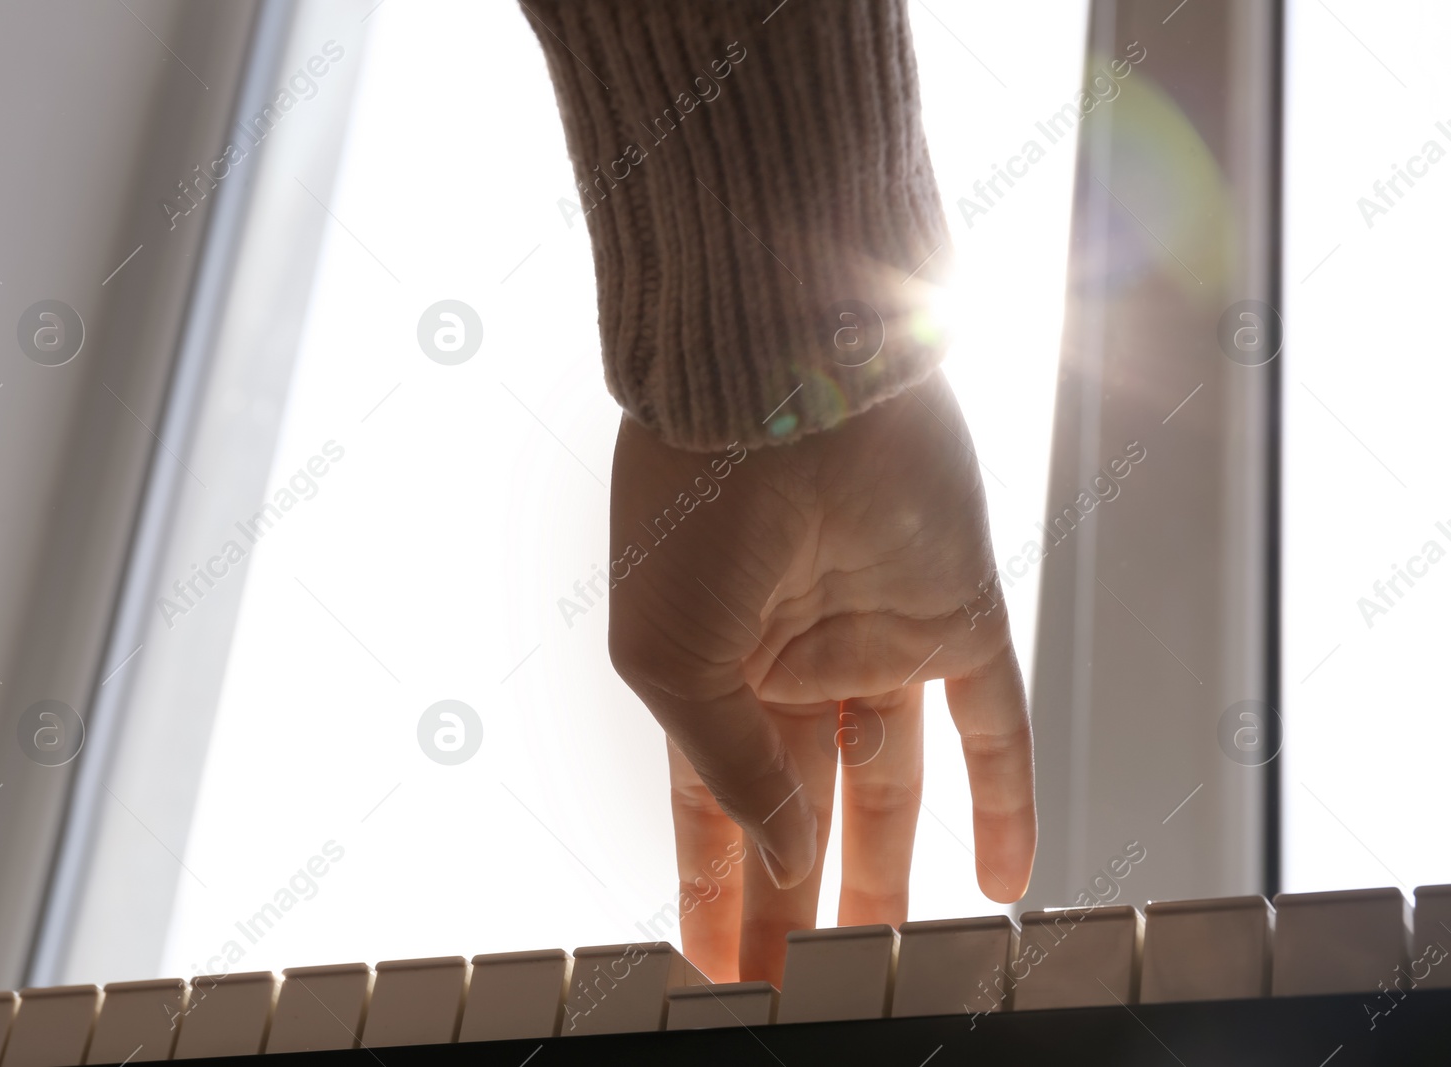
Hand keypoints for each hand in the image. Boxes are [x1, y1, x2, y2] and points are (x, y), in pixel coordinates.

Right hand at [606, 371, 1035, 983]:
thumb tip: (783, 854)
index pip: (713, 808)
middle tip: (799, 990)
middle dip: (796, 906)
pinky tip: (1008, 880)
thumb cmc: (694, 504)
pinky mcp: (957, 615)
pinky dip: (1006, 801)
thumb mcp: (672, 660)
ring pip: (890, 784)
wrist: (780, 382)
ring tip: (885, 962)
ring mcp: (875, 640)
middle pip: (800, 811)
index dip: (716, 891)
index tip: (719, 968)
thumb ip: (728, 769)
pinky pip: (992, 726)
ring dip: (888, 876)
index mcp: (708, 667)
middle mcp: (792, 661)